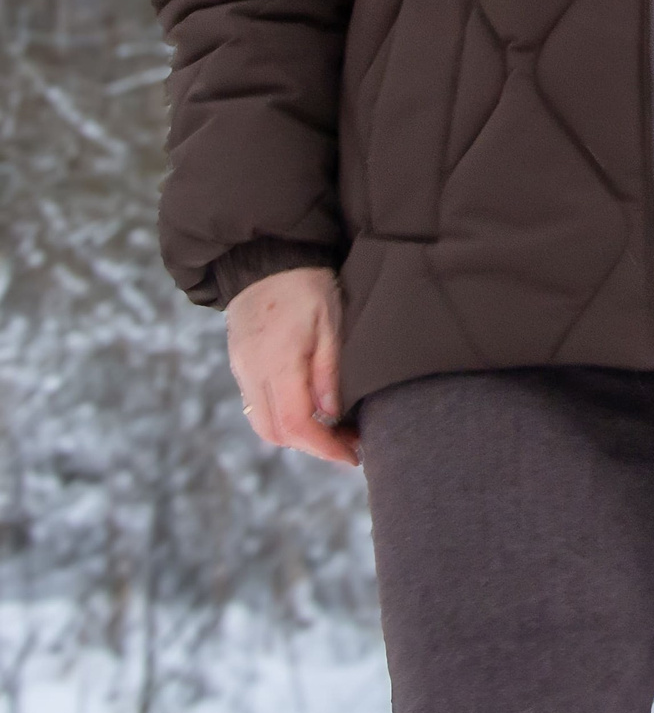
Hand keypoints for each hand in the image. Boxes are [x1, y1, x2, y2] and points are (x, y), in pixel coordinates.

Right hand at [228, 266, 359, 467]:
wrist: (265, 257)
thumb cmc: (306, 285)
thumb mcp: (330, 322)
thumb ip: (329, 370)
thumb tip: (331, 415)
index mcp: (277, 364)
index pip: (296, 424)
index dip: (325, 447)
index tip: (353, 455)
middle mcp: (252, 373)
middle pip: (275, 432)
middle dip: (313, 446)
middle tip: (350, 443)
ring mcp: (242, 369)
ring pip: (264, 422)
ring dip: (297, 434)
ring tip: (335, 429)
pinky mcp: (241, 363)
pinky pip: (259, 404)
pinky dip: (284, 415)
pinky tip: (312, 407)